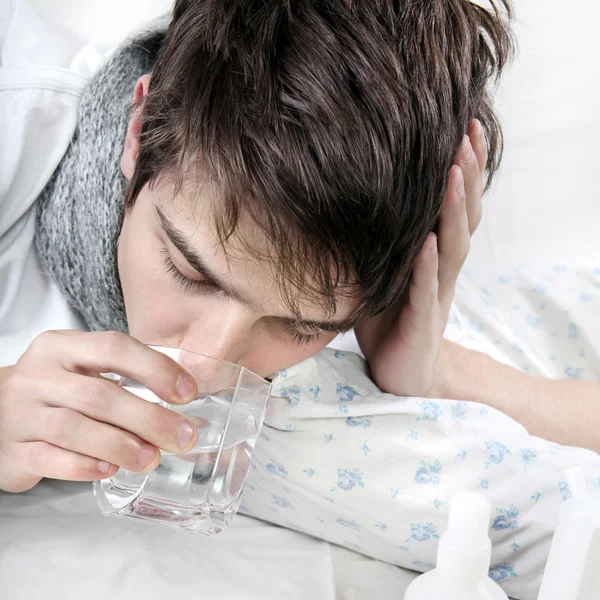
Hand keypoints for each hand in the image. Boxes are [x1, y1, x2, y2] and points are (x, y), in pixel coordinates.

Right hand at [0, 331, 199, 492]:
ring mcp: (20, 414)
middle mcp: (39, 376)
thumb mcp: (81, 367)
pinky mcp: (11, 451)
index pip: (114, 348)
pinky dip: (84, 466)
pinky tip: (110, 470)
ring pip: (74, 429)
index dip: (156, 369)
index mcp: (62, 347)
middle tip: (183, 436)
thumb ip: (123, 374)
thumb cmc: (55, 390)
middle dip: (149, 418)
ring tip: (152, 458)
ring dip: (121, 445)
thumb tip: (183, 397)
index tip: (188, 392)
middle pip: (99, 395)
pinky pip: (49, 459)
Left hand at [355, 119, 487, 397]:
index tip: (463, 126)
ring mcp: (436, 296)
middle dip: (466, 176)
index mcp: (435, 258)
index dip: (463, 170)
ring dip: (452, 212)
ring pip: (453, 249)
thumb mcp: (384, 272)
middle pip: (462, 218)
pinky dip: (427, 268)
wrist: (401, 373)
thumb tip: (349, 197)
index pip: (454, 207)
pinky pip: (426, 292)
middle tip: (467, 133)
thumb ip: (384, 240)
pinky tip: (427, 244)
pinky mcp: (421, 323)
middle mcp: (443, 272)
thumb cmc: (389, 319)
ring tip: (452, 174)